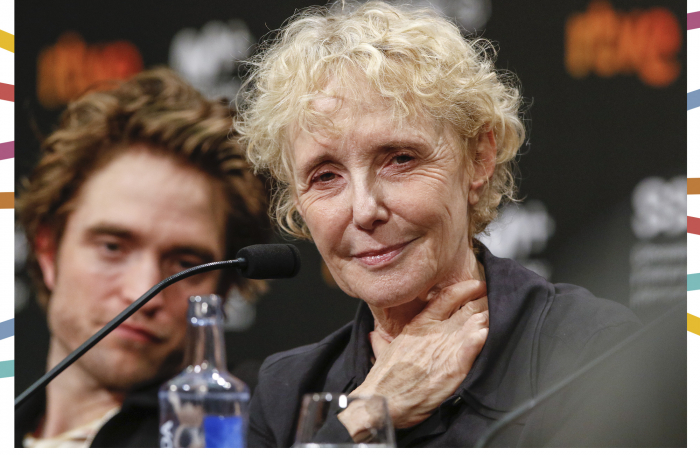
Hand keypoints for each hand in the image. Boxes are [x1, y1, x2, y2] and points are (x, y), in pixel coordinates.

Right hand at [342, 280, 487, 432]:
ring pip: (474, 325)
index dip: (465, 289)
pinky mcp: (453, 368)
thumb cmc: (383, 380)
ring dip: (488, 319)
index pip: (446, 297)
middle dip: (483, 303)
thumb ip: (381, 342)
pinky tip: (488, 332)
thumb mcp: (382, 353)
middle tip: (494, 300)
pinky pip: (472, 348)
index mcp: (419, 326)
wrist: (383, 401)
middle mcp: (434, 333)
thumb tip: (375, 335)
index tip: (477, 285)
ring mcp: (444, 349)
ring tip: (499, 314)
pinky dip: (481, 338)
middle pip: (467, 309)